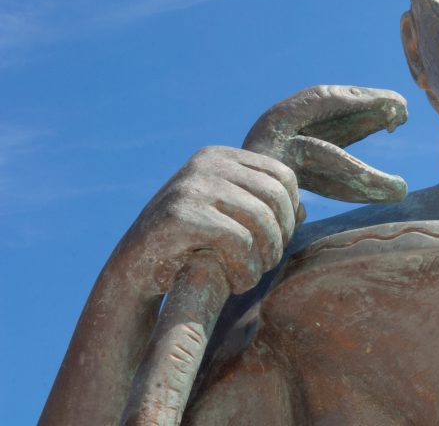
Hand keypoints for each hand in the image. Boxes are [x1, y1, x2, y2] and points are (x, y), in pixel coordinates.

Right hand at [118, 145, 298, 296]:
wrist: (131, 271)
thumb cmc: (187, 245)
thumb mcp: (226, 217)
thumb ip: (261, 208)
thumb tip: (304, 209)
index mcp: (220, 157)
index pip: (283, 176)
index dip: (291, 213)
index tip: (278, 241)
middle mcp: (207, 164)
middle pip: (276, 197)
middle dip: (280, 237)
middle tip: (267, 264)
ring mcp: (192, 186)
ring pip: (261, 219)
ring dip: (265, 257)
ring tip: (252, 275)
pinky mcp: (181, 215)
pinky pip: (239, 241)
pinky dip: (245, 269)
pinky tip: (235, 282)